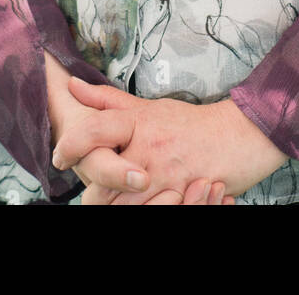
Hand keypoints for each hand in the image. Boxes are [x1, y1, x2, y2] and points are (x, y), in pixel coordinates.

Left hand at [48, 61, 228, 203]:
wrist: (237, 137)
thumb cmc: (190, 124)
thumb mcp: (150, 108)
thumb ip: (109, 101)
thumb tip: (72, 86)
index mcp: (140, 122)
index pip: (95, 130)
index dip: (71, 144)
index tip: (60, 156)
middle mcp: (149, 149)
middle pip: (102, 178)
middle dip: (90, 189)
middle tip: (88, 188)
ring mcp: (166, 176)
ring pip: (122, 204)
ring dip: (112, 205)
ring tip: (111, 200)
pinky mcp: (181, 196)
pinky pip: (152, 212)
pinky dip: (139, 211)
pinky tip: (138, 205)